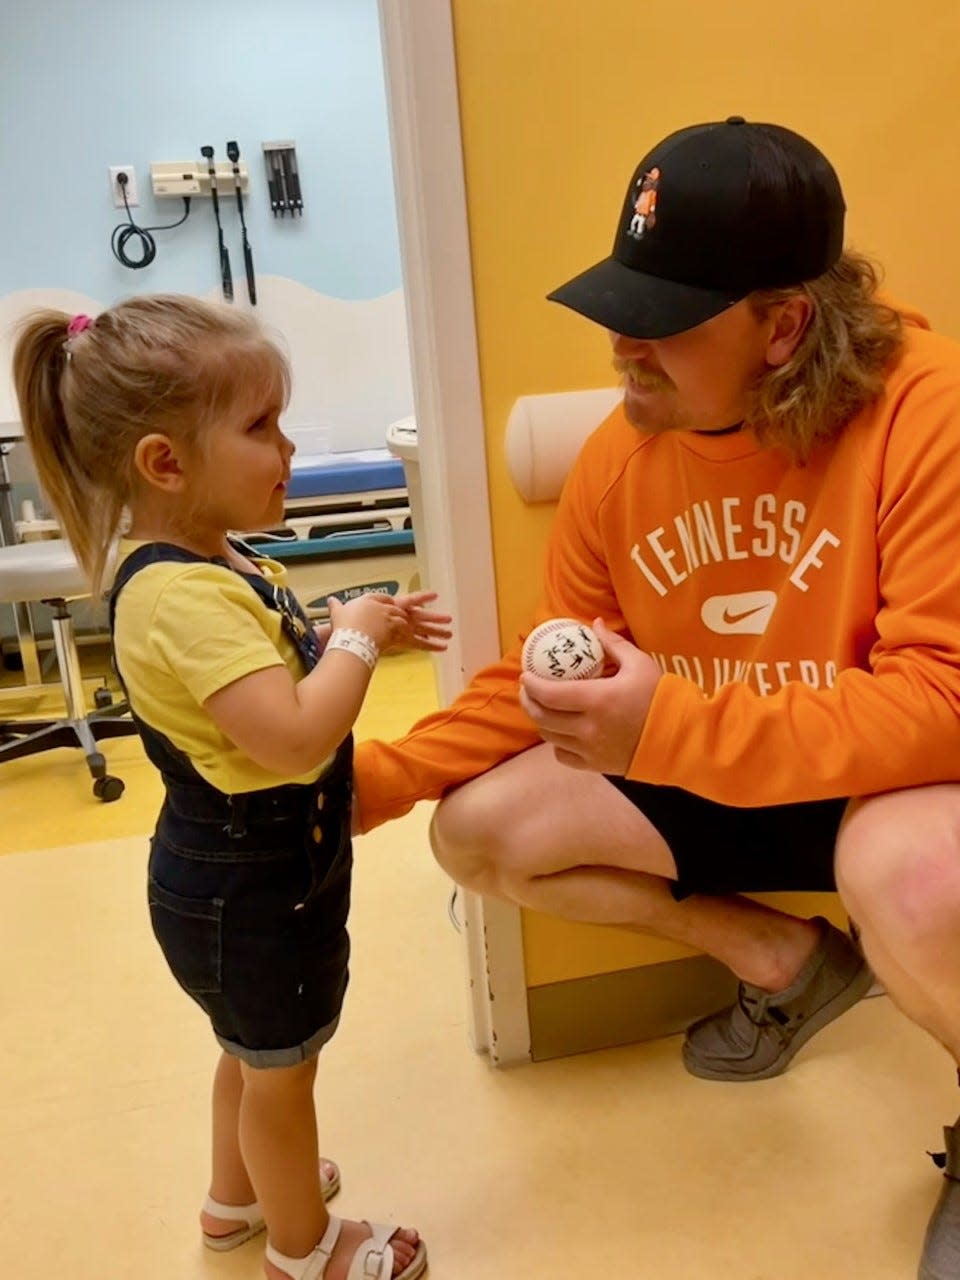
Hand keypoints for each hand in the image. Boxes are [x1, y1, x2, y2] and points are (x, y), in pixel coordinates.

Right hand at [326, 591, 451, 654]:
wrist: (352, 631)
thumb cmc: (345, 623)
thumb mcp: (339, 612)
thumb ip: (337, 607)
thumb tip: (329, 601)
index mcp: (382, 603)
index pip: (402, 601)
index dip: (415, 602)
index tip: (425, 603)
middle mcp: (394, 612)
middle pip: (417, 614)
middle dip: (432, 617)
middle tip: (448, 618)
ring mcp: (399, 624)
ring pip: (422, 627)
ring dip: (437, 630)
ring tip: (451, 632)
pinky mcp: (401, 638)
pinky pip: (419, 643)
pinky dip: (432, 646)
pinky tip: (445, 648)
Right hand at [327, 592, 407, 650]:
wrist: (352, 639)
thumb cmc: (344, 626)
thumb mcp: (337, 613)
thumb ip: (335, 605)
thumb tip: (330, 600)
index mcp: (367, 600)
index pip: (381, 597)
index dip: (386, 600)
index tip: (388, 602)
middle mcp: (380, 607)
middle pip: (394, 606)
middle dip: (397, 610)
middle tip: (400, 614)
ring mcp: (388, 618)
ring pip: (401, 616)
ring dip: (404, 621)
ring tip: (406, 626)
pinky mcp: (393, 630)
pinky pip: (404, 629)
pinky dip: (407, 632)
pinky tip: (409, 635)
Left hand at [518, 618, 661, 773]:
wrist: (681, 738)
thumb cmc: (661, 698)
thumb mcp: (639, 664)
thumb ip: (613, 644)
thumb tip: (595, 623)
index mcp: (597, 700)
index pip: (549, 694)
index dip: (531, 685)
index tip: (526, 675)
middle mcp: (588, 728)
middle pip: (542, 717)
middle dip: (528, 702)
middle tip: (528, 690)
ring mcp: (591, 750)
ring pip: (550, 737)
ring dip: (541, 721)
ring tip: (542, 707)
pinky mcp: (596, 766)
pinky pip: (564, 756)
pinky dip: (557, 743)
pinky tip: (562, 731)